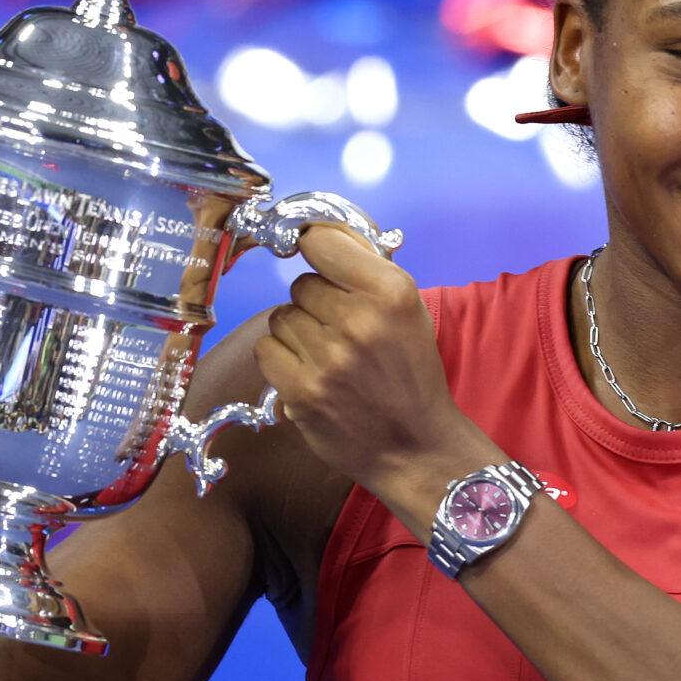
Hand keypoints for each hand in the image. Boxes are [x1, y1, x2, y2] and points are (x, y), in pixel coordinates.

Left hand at [253, 225, 488, 504]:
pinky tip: (308, 372)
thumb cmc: (410, 374)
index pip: (320, 240)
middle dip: (315, 302)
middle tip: (340, 330)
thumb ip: (365, 270)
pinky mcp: (301, 391)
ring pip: (281, 317)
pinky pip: (266, 349)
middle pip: (300, 284)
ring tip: (328, 356)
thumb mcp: (409, 310)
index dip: (313, 246)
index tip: (316, 257)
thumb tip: (314, 233)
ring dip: (298, 333)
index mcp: (391, 292)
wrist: (414, 446)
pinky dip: (281, 359)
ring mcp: (328, 359)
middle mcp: (358, 320)